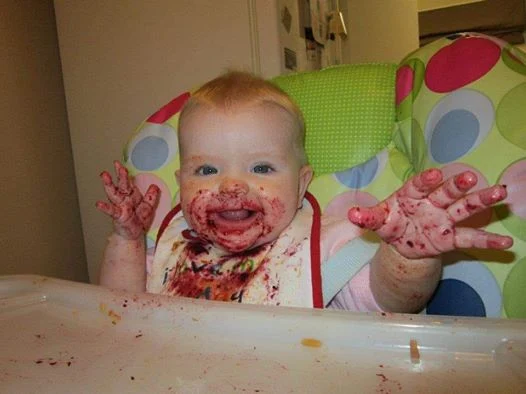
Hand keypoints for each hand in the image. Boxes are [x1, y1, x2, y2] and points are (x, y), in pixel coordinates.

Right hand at [96, 161, 159, 239]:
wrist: (133, 234)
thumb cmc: (138, 220)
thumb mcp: (148, 207)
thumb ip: (151, 197)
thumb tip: (155, 186)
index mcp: (131, 195)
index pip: (127, 182)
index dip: (123, 173)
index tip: (119, 164)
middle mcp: (124, 199)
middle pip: (121, 185)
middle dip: (119, 175)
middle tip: (117, 165)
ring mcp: (120, 206)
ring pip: (114, 194)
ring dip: (109, 184)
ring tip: (104, 176)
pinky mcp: (118, 216)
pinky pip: (112, 211)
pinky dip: (105, 207)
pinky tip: (99, 204)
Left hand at [347, 168, 512, 258]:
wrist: (401, 242)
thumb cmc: (391, 223)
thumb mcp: (378, 221)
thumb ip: (367, 217)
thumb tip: (351, 214)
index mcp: (411, 195)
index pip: (419, 185)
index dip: (426, 181)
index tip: (434, 175)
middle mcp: (432, 203)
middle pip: (446, 192)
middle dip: (456, 185)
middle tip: (469, 177)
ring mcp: (444, 219)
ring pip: (464, 208)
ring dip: (481, 201)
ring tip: (500, 194)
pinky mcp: (451, 237)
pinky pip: (470, 238)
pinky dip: (487, 241)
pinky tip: (506, 244)